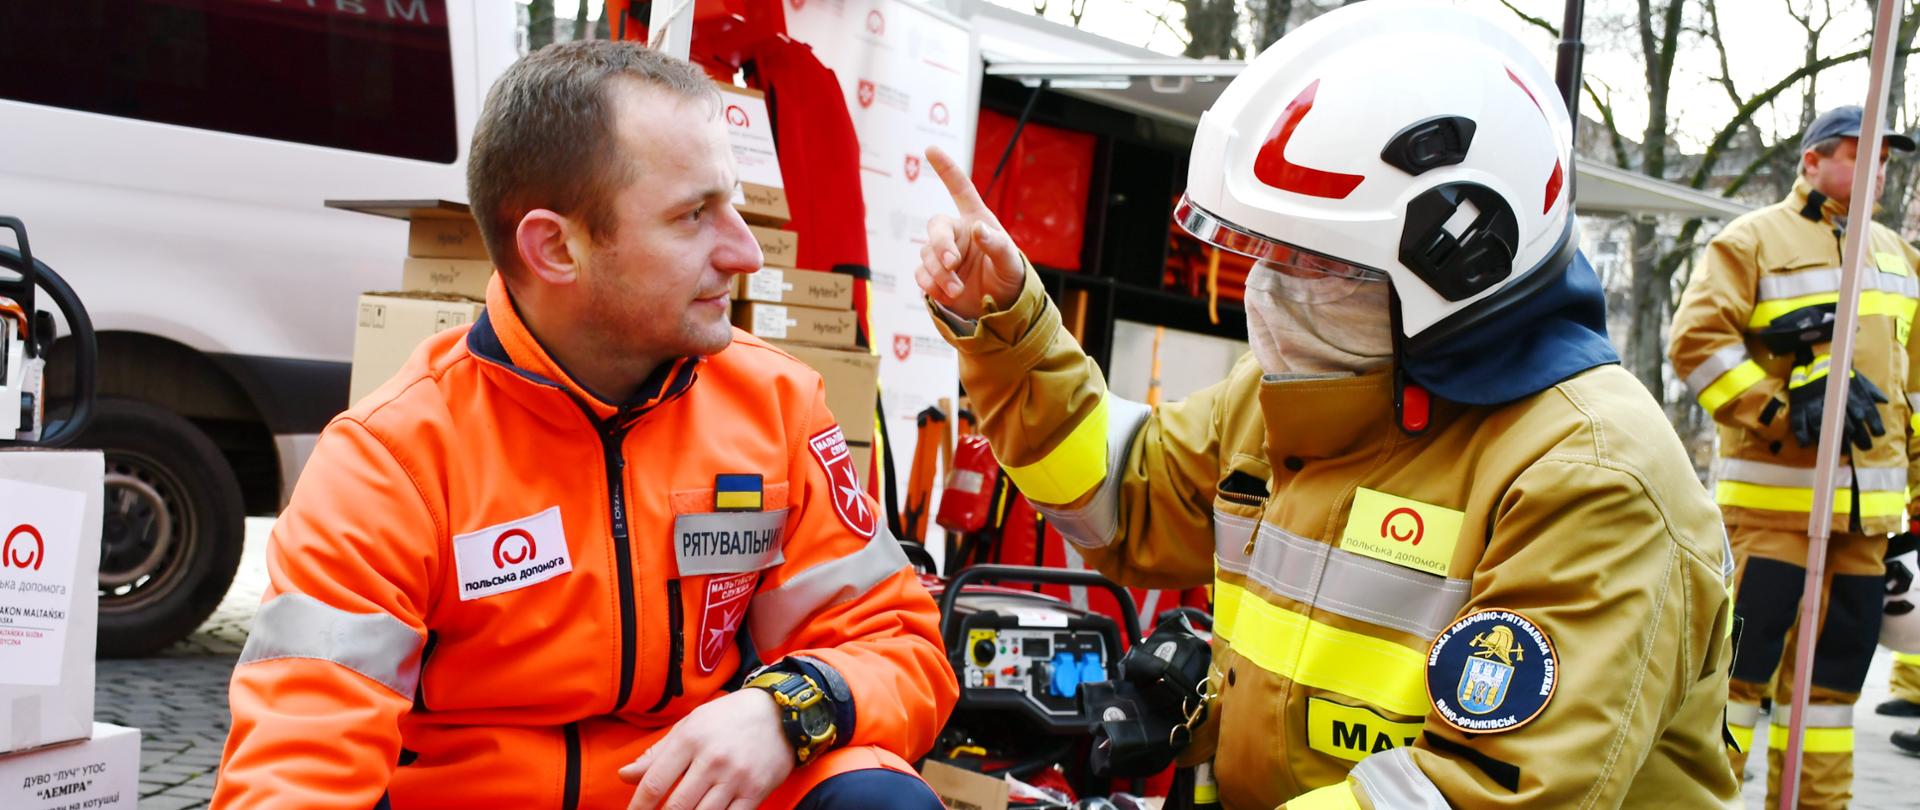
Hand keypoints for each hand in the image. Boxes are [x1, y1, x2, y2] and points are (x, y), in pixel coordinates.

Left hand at [619, 688, 794, 809]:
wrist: (780, 711)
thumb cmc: (728, 718)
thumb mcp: (689, 726)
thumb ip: (657, 753)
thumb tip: (625, 775)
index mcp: (690, 739)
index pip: (654, 782)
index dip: (638, 806)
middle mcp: (712, 759)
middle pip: (677, 806)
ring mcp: (736, 777)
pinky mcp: (755, 791)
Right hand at [916, 146, 1026, 319]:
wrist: (999, 308)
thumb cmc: (1009, 277)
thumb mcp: (1011, 262)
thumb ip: (996, 244)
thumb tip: (977, 229)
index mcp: (976, 220)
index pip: (960, 190)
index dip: (946, 169)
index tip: (931, 149)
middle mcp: (956, 234)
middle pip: (935, 227)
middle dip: (941, 245)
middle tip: (952, 263)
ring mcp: (942, 255)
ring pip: (926, 255)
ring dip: (939, 273)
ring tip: (957, 290)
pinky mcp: (933, 276)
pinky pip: (921, 275)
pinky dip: (931, 285)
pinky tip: (947, 295)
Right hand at [1786, 367, 1887, 449]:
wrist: (1812, 361)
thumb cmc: (1837, 373)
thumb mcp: (1856, 377)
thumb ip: (1870, 390)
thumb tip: (1884, 401)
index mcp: (1850, 393)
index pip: (1865, 411)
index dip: (1873, 423)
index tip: (1878, 434)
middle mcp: (1834, 400)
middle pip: (1846, 424)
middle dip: (1856, 438)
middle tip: (1863, 447)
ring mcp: (1815, 404)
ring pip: (1824, 426)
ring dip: (1832, 440)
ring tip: (1840, 450)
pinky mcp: (1800, 406)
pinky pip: (1799, 423)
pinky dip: (1802, 435)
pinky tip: (1806, 445)